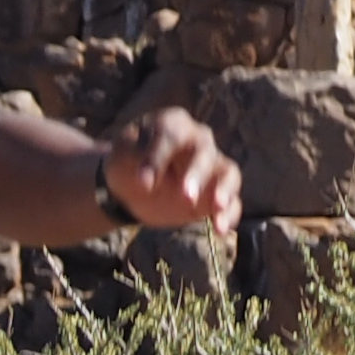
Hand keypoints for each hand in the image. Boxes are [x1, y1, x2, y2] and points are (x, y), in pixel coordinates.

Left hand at [105, 106, 238, 245]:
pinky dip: (229, 214)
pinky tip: (221, 229)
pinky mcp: (216, 193)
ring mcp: (212, 167)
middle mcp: (199, 141)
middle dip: (196, 174)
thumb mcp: (122, 155)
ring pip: (229, 173)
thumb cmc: (129, 161)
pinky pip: (232, 202)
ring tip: (218, 207)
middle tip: (185, 197)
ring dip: (225, 190)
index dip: (159, 157)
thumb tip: (148, 182)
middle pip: (205, 153)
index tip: (143, 182)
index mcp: (174, 125)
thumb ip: (134, 159)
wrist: (134, 184)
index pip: (173, 135)